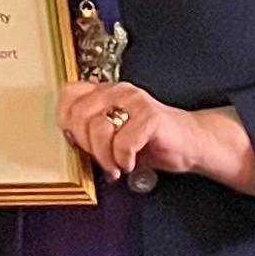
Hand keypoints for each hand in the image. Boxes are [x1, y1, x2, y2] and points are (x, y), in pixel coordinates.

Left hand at [58, 81, 219, 183]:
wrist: (189, 143)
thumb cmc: (150, 140)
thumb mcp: (113, 133)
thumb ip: (90, 130)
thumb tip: (68, 139)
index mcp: (106, 91)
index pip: (68, 93)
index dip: (65, 120)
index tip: (76, 141)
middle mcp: (118, 91)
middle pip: (78, 115)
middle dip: (85, 145)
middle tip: (101, 158)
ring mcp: (135, 101)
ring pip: (97, 129)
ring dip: (104, 157)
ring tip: (116, 164)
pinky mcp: (151, 117)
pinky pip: (122, 143)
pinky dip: (123, 160)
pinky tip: (131, 162)